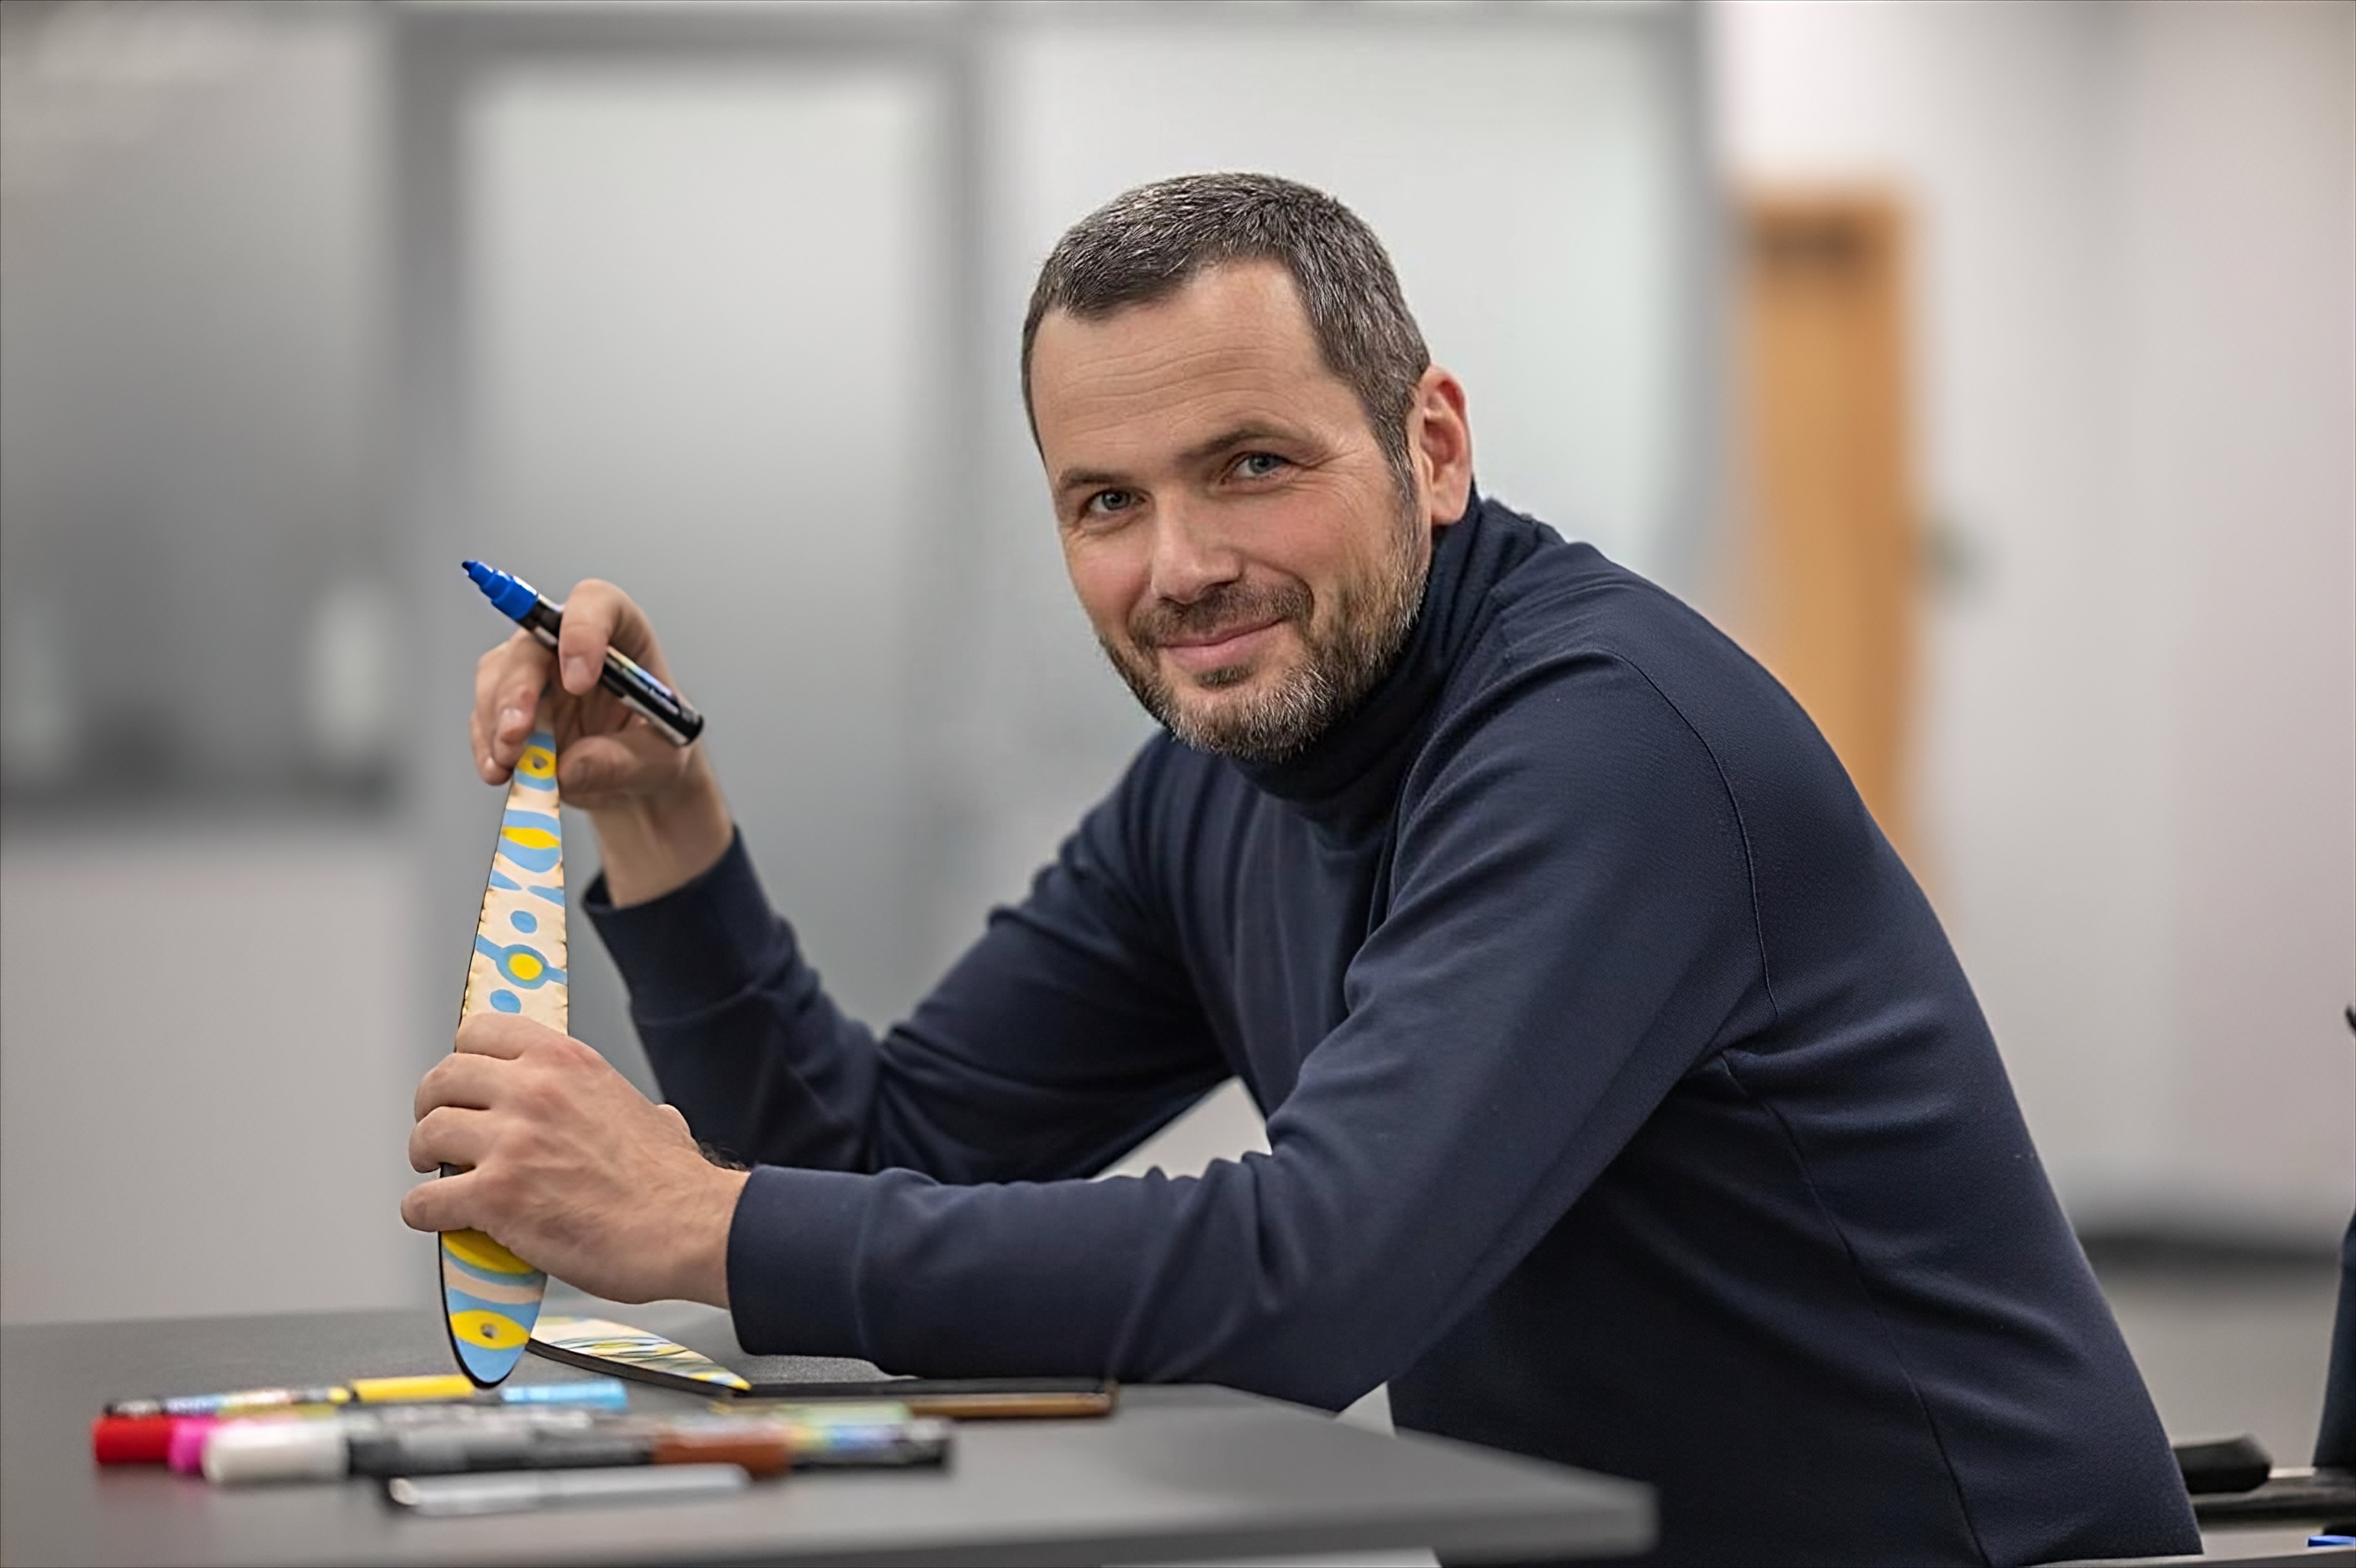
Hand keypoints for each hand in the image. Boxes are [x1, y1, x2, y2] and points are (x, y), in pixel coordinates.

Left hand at [403, 1013, 749, 1306]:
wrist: (688, 1228)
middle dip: (432, 1107)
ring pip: (427, 1134)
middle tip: (438, 1133)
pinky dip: (424, 1212)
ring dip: (424, 1157)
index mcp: (568, 1061)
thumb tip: (650, 1121)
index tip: (463, 1085)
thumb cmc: (676, 1184)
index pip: (481, 1031)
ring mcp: (511, 1141)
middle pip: (442, 1079)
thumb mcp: (652, 1116)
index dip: (464, 1060)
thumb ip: (627, 1108)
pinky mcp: (495, 1195)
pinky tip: (439, 1219)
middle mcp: (533, 1089)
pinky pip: (425, 1200)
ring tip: (436, 1175)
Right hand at [470, 578, 731, 903]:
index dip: (582, 630)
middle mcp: (571, 644)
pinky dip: (487, 744)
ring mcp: (536, 673)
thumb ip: (620, 761)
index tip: (579, 681)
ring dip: (496, 720)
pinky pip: (485, 715)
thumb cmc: (656, 749)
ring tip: (509, 762)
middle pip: (531, 643)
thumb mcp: (660, 760)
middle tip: (518, 733)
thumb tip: (567, 768)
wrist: (637, 781)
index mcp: (623, 635)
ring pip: (498, 675)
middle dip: (518, 689)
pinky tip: (498, 770)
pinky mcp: (510, 706)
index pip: (596, 603)